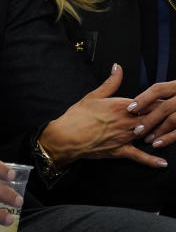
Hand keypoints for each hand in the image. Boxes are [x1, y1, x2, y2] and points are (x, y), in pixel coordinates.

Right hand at [40, 64, 166, 167]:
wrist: (66, 136)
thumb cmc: (77, 116)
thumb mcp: (93, 95)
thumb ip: (110, 82)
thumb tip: (118, 68)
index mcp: (121, 105)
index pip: (148, 102)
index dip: (160, 101)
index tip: (168, 100)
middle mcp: (126, 121)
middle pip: (153, 118)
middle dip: (165, 116)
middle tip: (173, 113)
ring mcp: (125, 137)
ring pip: (150, 134)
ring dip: (162, 133)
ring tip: (172, 131)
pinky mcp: (120, 150)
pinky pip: (139, 157)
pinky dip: (152, 160)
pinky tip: (163, 163)